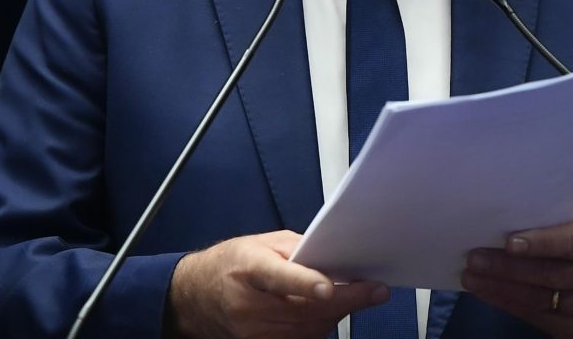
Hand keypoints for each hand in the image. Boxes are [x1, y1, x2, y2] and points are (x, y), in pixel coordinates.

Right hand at [166, 230, 388, 337]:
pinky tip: (328, 312)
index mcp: (249, 268)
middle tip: (375, 290)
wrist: (197, 295)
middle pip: (304, 308)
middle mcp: (248, 304)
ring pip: (308, 328)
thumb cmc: (232, 263)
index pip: (279, 277)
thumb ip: (298, 249)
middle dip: (346, 300)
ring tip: (355, 296)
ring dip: (336, 313)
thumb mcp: (262, 243)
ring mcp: (253, 331)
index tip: (329, 287)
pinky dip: (320, 326)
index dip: (305, 283)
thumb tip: (334, 257)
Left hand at [460, 219, 572, 337]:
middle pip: (549, 273)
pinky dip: (506, 302)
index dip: (540, 242)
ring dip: (499, 286)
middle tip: (474, 258)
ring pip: (538, 297)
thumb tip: (501, 230)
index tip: (509, 242)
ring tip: (471, 276)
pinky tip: (486, 292)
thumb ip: (552, 233)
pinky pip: (535, 316)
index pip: (571, 240)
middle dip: (507, 266)